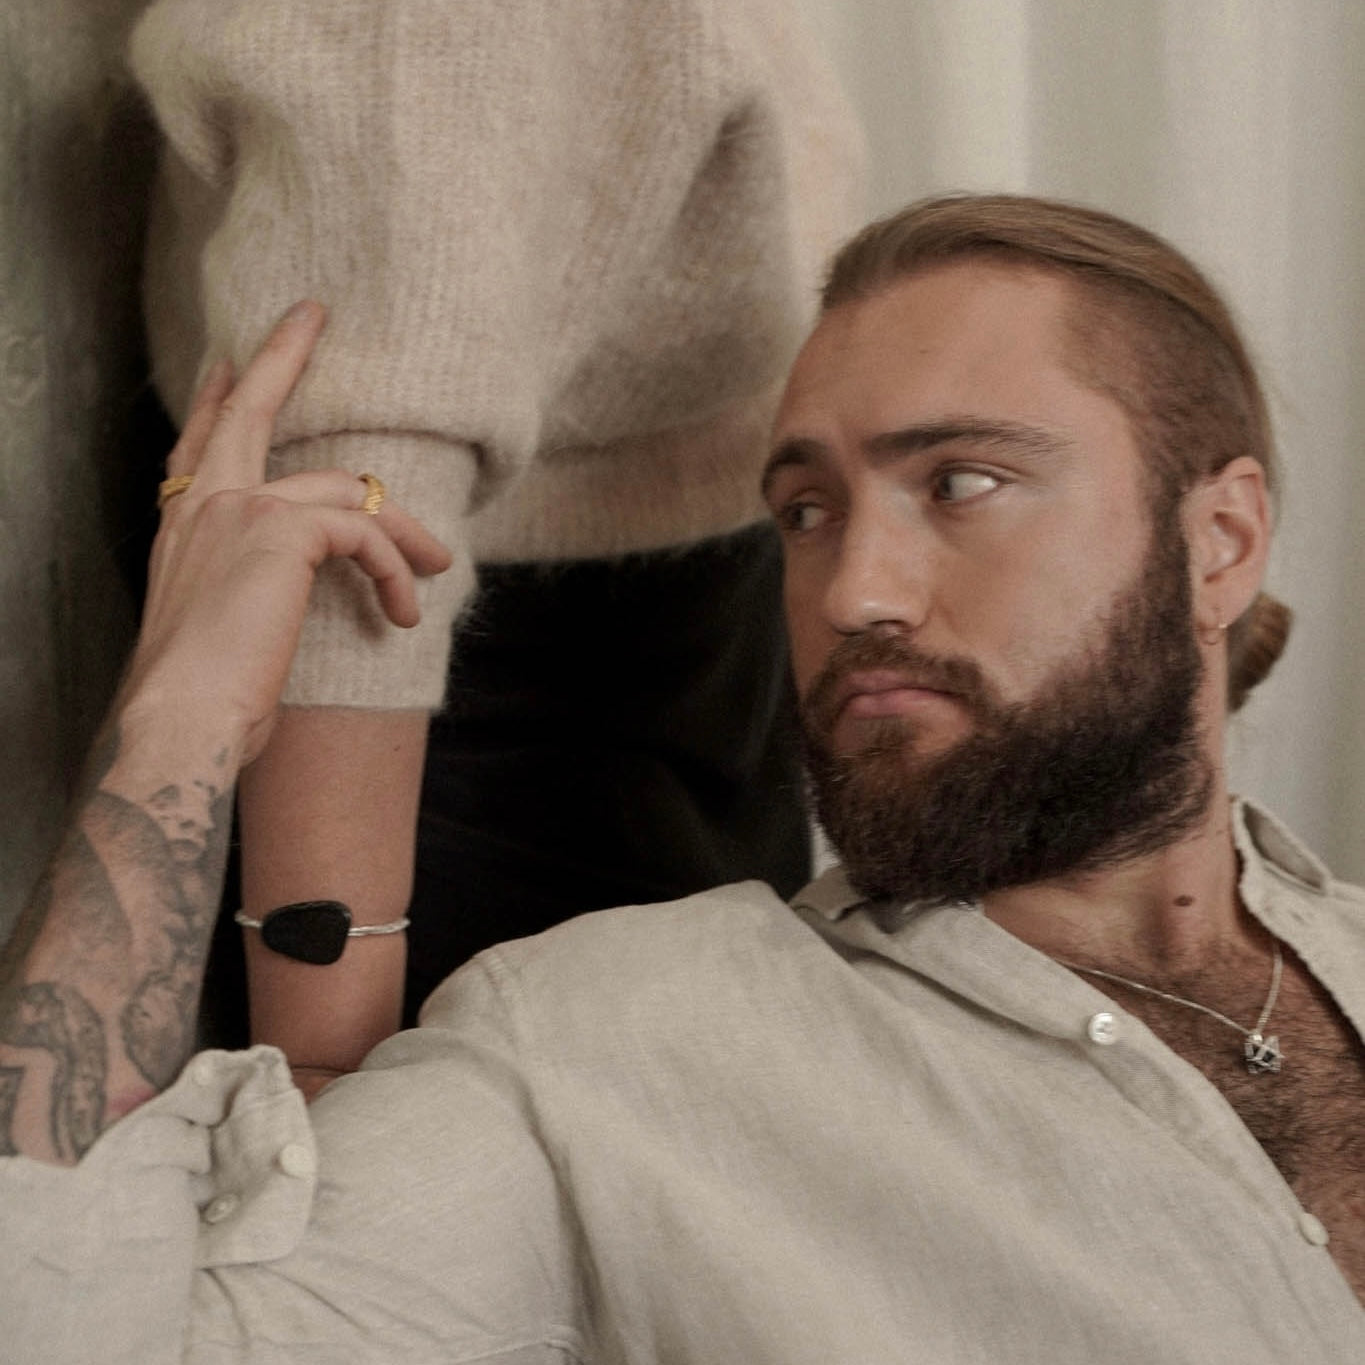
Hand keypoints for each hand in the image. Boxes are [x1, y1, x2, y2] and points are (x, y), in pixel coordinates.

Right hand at [121, 302, 451, 764]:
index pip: (200, 448)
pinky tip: (404, 614)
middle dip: (281, 357)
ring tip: (438, 561)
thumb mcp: (221, 629)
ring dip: (402, 530)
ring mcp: (240, 511)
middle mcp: (202, 509)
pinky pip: (365, 534)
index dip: (214, 400)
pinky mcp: (284, 531)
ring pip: (342, 491)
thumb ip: (245, 591)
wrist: (181, 721)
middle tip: (311, 315)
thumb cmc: (203, 695)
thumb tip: (283, 595)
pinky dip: (396, 573)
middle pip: (246, 412)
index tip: (227, 361)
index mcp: (181, 529)